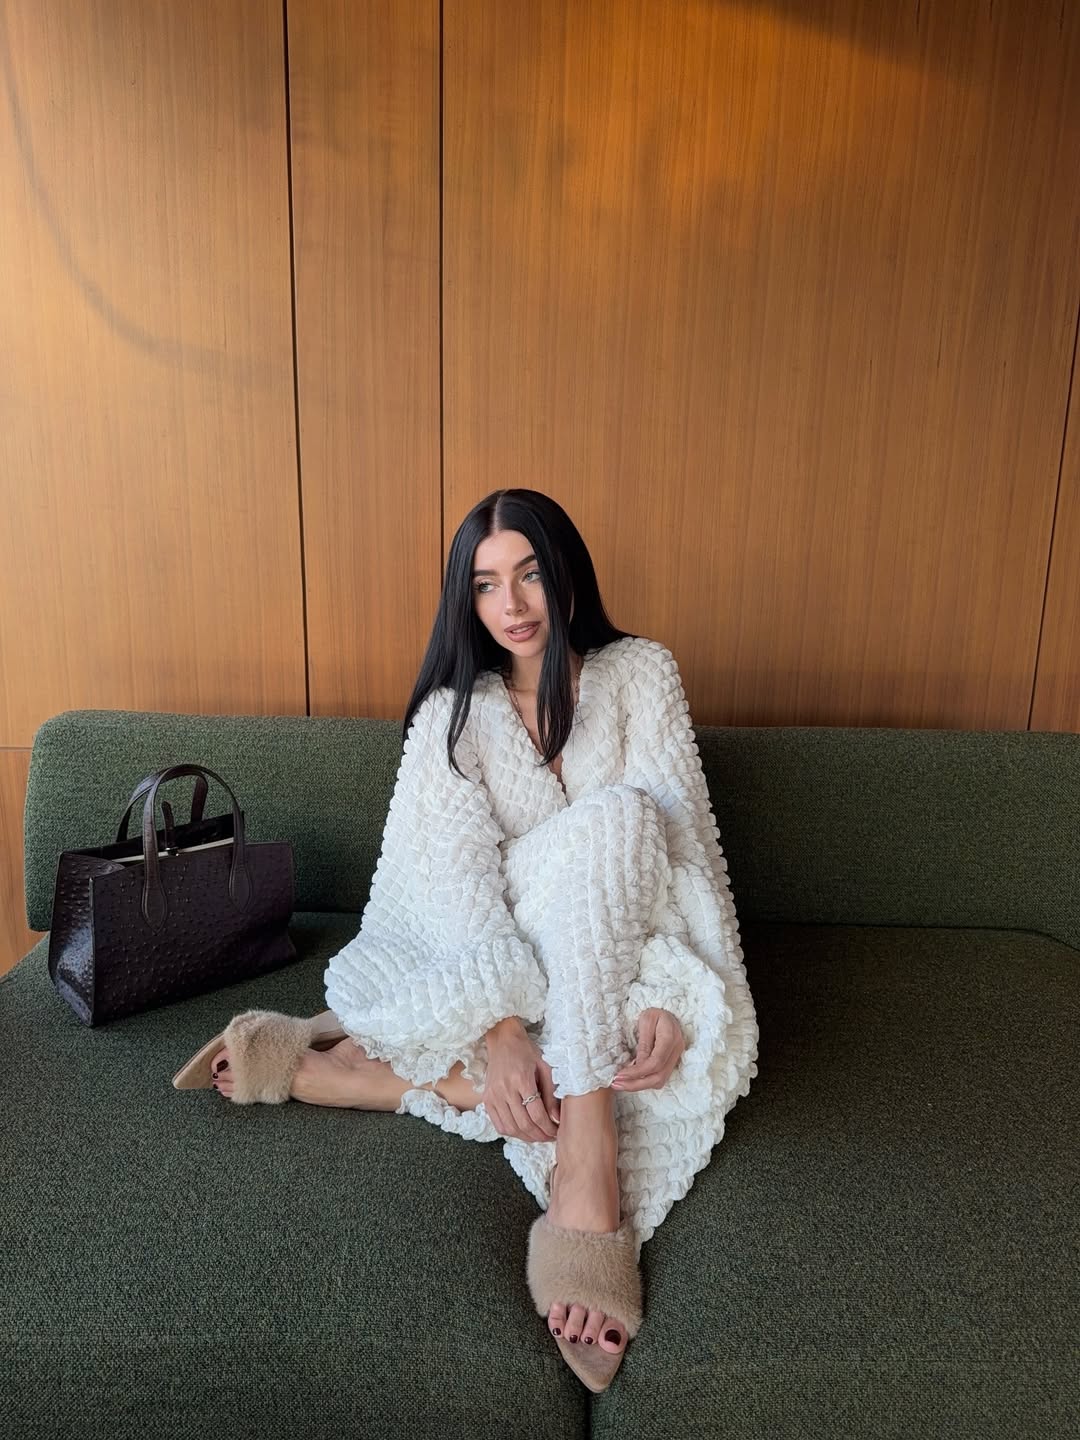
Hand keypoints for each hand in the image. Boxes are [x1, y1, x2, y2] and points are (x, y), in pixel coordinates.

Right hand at [482, 1017, 560, 1141]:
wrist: (503, 1040)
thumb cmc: (527, 1051)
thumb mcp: (545, 1067)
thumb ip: (551, 1093)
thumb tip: (556, 1118)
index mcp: (522, 1080)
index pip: (536, 1114)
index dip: (548, 1127)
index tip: (556, 1132)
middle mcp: (505, 1089)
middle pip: (523, 1124)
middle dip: (539, 1135)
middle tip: (550, 1138)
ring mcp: (493, 1095)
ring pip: (510, 1127)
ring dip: (526, 1137)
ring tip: (537, 1136)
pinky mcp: (486, 1099)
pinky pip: (498, 1124)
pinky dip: (511, 1132)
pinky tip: (522, 1131)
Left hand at [611, 1008, 684, 1092]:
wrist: (668, 1014)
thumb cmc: (655, 1014)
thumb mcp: (646, 1021)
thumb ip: (643, 1043)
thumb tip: (637, 1066)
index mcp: (670, 1038)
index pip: (655, 1063)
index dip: (637, 1072)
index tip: (619, 1075)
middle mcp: (676, 1051)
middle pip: (658, 1077)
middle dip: (636, 1084)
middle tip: (616, 1084)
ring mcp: (675, 1058)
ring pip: (659, 1081)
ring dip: (639, 1085)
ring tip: (620, 1083)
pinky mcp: (671, 1062)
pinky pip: (659, 1077)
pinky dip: (644, 1081)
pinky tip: (630, 1078)